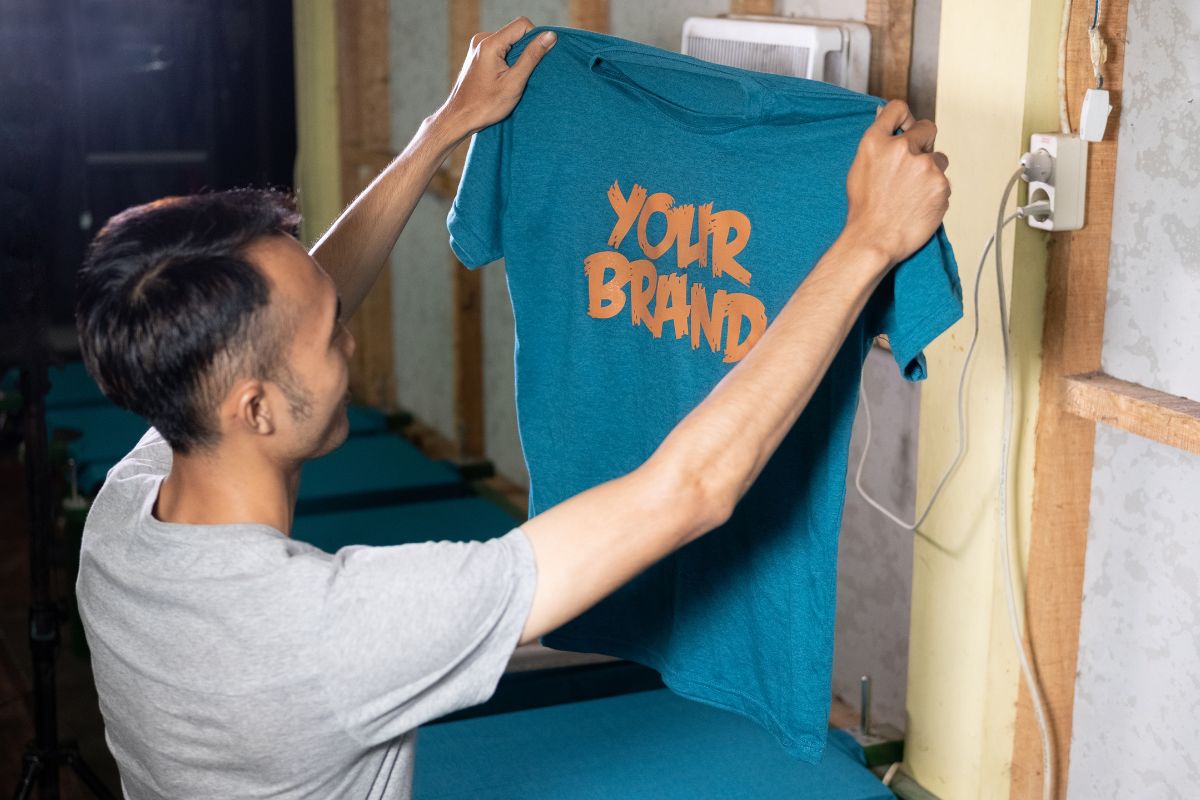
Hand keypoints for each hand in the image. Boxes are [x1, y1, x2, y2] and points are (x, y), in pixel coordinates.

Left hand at [437, 17, 556, 140]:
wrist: (459, 118)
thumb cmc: (485, 105)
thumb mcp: (514, 82)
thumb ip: (532, 56)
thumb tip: (550, 36)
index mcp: (489, 43)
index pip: (522, 24)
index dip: (535, 39)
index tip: (535, 61)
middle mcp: (481, 40)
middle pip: (515, 33)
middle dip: (525, 51)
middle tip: (521, 75)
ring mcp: (478, 47)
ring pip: (509, 42)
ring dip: (516, 59)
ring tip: (510, 80)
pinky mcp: (478, 54)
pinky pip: (500, 50)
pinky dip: (508, 62)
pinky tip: (503, 79)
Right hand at [841, 100, 950, 271]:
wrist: (874, 240)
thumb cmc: (864, 210)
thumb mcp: (859, 169)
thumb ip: (878, 143)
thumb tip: (887, 120)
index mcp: (876, 142)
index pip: (897, 109)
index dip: (905, 117)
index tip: (906, 128)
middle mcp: (902, 148)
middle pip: (927, 128)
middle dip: (924, 142)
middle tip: (913, 165)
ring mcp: (925, 166)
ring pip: (940, 158)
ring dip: (931, 170)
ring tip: (912, 192)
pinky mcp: (941, 185)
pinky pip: (944, 182)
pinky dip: (934, 192)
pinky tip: (918, 205)